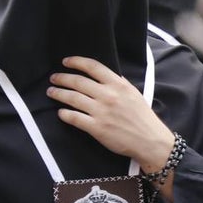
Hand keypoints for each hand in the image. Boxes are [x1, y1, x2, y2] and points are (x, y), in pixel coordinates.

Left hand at [48, 56, 174, 174]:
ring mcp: (101, 112)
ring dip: (59, 94)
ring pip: (72, 98)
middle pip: (78, 81)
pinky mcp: (96, 128)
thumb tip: (106, 76)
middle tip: (54, 79)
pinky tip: (61, 113)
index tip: (66, 62)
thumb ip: (119, 84)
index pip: (92, 67)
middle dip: (62, 78)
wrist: (150, 140)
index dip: (76, 62)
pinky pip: (74, 117)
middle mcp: (108, 95)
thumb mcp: (134, 94)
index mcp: (118, 84)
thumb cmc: (143, 118)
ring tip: (52, 92)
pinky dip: (64, 114)